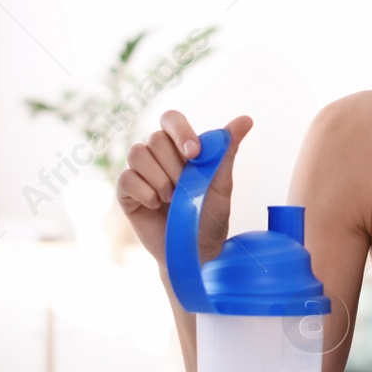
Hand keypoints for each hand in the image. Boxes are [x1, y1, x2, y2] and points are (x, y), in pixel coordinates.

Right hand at [117, 110, 253, 264]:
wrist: (193, 251)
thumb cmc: (209, 217)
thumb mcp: (221, 185)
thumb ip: (227, 150)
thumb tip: (246, 119)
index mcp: (181, 148)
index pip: (171, 119)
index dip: (180, 131)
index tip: (194, 153)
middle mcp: (157, 155)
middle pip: (155, 138)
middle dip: (174, 166)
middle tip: (186, 189)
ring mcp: (140, 172)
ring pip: (137, 154)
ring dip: (159, 179)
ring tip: (172, 199)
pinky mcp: (126, 191)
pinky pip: (127, 178)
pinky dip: (145, 192)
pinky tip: (156, 205)